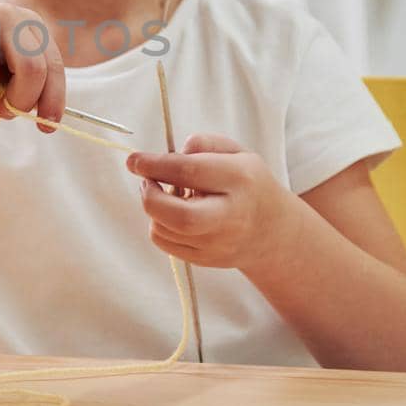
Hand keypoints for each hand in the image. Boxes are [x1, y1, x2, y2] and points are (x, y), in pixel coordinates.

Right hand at [0, 4, 65, 131]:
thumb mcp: (1, 66)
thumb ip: (24, 83)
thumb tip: (49, 121)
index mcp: (27, 22)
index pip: (52, 66)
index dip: (52, 101)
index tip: (46, 128)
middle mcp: (5, 14)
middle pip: (32, 71)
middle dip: (17, 102)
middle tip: (1, 112)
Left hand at [124, 133, 298, 272]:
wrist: (273, 231)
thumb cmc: (248, 183)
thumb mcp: (236, 152)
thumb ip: (204, 144)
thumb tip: (169, 154)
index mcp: (239, 179)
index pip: (188, 171)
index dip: (154, 164)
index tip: (133, 160)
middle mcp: (230, 215)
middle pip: (178, 216)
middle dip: (150, 197)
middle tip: (147, 182)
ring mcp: (218, 243)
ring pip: (164, 230)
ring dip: (154, 209)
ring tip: (169, 195)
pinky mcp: (205, 260)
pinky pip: (165, 243)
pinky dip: (159, 225)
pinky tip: (174, 213)